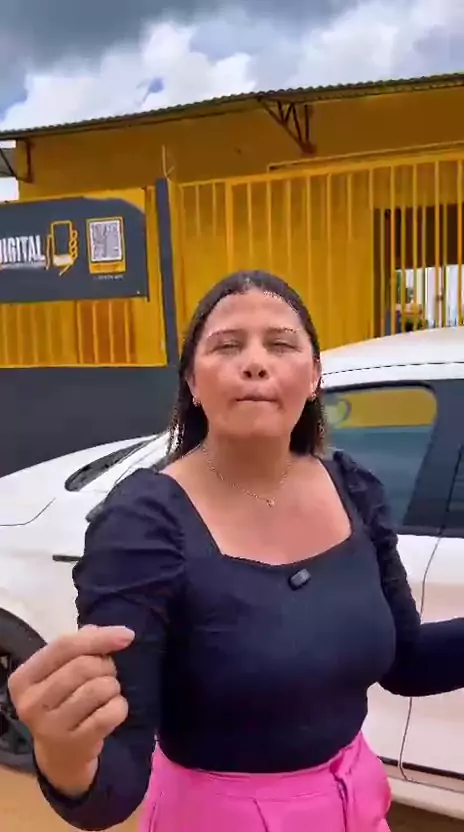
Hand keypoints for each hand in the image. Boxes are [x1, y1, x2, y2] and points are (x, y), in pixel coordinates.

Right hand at [8, 624, 134, 795]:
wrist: (59, 755)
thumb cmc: (62, 701)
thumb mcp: (60, 671)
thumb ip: (81, 645)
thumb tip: (117, 634)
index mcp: (23, 679)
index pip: (64, 646)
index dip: (99, 638)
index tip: (127, 635)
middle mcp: (30, 704)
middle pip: (84, 666)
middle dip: (106, 666)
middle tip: (106, 675)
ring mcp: (50, 728)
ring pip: (99, 689)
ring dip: (112, 687)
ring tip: (106, 694)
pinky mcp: (74, 744)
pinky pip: (110, 713)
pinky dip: (119, 706)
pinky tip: (111, 710)